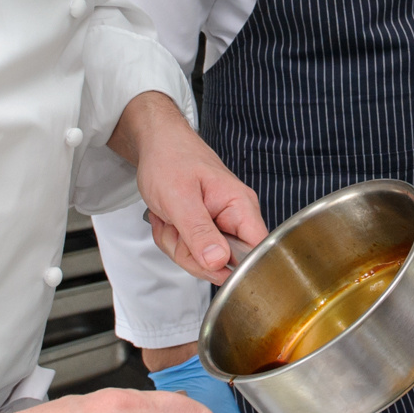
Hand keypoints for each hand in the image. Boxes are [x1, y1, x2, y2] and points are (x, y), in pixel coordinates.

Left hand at [108, 90, 265, 283]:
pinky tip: (169, 221)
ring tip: (170, 219)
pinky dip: (172, 240)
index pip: (256, 251)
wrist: (156, 145)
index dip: (236, 267)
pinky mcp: (205, 229)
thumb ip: (200, 233)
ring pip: (202, 261)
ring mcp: (220, 225)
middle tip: (176, 228)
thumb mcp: (180, 199)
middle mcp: (236, 218)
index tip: (208, 263)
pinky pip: (190, 252)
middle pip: (223, 264)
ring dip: (177, 245)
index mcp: (240, 206)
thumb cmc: (170, 159)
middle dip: (191, 254)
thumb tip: (219, 262)